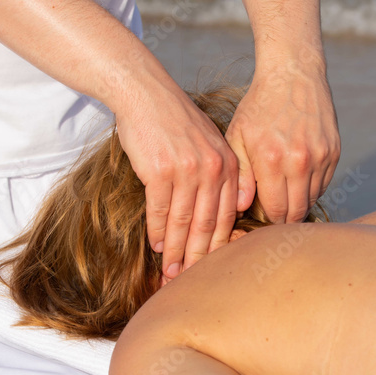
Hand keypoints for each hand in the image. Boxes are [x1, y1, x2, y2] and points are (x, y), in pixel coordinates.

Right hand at [115, 88, 238, 278]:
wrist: (146, 93)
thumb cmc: (175, 123)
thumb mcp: (209, 145)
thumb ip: (221, 177)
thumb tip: (223, 214)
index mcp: (230, 166)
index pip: (227, 217)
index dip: (218, 248)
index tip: (210, 270)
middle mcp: (214, 169)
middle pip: (207, 225)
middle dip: (198, 257)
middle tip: (189, 280)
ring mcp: (188, 170)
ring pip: (183, 222)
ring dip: (176, 250)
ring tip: (170, 271)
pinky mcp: (161, 170)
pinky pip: (160, 209)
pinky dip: (158, 230)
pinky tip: (157, 245)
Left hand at [225, 59, 340, 221]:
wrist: (293, 74)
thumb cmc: (259, 106)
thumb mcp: (238, 136)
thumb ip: (240, 175)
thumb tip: (242, 208)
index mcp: (272, 160)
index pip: (275, 212)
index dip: (266, 220)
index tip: (259, 215)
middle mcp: (300, 162)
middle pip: (296, 213)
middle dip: (282, 218)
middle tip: (270, 210)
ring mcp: (321, 157)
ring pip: (311, 200)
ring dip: (297, 202)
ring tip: (282, 191)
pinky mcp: (334, 152)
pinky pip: (323, 185)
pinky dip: (310, 187)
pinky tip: (296, 176)